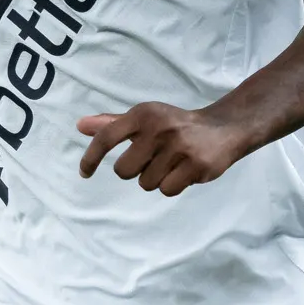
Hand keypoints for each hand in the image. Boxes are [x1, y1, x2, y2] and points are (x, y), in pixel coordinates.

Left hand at [75, 102, 249, 194]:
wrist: (223, 128)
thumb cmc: (174, 125)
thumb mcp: (145, 118)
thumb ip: (113, 124)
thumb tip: (81, 126)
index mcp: (144, 114)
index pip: (107, 137)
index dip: (91, 157)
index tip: (84, 172)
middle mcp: (160, 128)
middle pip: (124, 171)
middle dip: (135, 170)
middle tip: (153, 158)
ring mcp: (179, 147)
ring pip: (146, 183)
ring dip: (156, 178)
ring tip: (172, 162)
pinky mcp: (196, 165)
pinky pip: (166, 190)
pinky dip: (172, 185)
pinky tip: (183, 170)